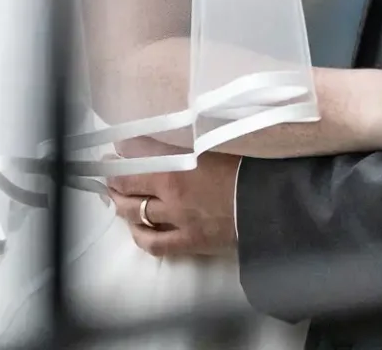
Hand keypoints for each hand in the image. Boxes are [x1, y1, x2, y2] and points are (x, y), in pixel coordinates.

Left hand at [106, 145, 240, 258]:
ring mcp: (177, 220)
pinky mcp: (188, 241)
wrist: (270, 202)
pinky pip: (154, 243)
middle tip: (110, 170)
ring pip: (134, 213)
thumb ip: (188, 145)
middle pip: (128, 183)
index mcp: (177, 165)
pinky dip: (140, 236)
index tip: (120, 145)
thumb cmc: (247, 169)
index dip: (124, 148)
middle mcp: (171, 193)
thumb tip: (171, 138)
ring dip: (120, 203)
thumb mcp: (215, 146)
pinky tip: (135, 230)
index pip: (138, 153)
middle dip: (114, 175)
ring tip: (117, 196)